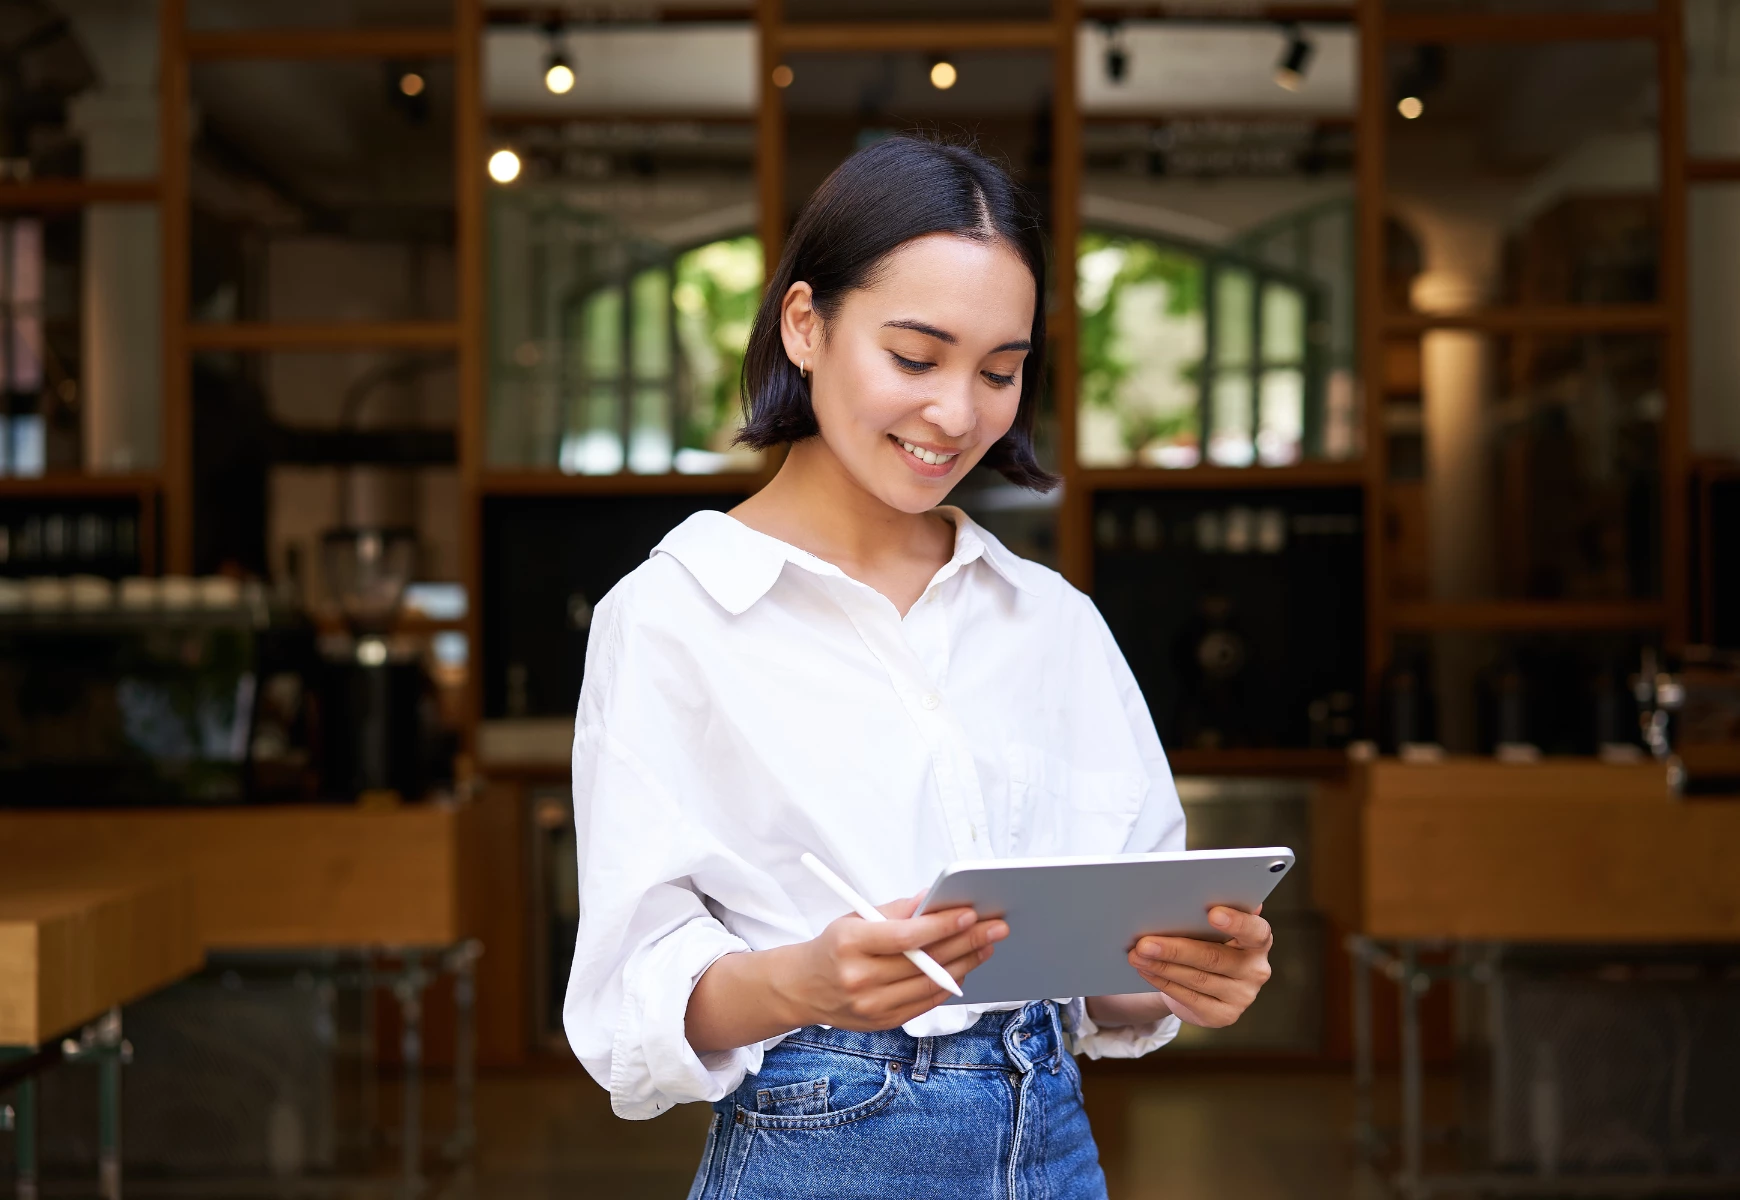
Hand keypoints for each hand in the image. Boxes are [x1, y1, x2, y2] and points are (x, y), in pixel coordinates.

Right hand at [779, 895, 1007, 1031]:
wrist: (802, 988)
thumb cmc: (834, 946)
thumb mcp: (855, 917)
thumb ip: (897, 910)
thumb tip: (933, 898)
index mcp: (850, 944)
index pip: (905, 937)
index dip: (941, 926)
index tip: (970, 913)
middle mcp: (860, 978)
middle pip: (924, 962)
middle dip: (966, 942)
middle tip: (995, 927)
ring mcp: (871, 1005)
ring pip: (930, 985)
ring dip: (965, 964)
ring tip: (986, 945)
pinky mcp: (882, 1022)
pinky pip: (925, 1002)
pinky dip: (948, 984)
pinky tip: (965, 967)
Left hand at [1125, 905, 1273, 1028]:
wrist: (1204, 983)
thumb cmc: (1207, 941)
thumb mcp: (1212, 927)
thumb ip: (1209, 912)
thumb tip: (1191, 892)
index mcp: (1259, 940)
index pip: (1255, 930)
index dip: (1237, 922)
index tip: (1212, 913)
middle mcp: (1256, 969)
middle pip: (1214, 957)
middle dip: (1175, 949)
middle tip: (1144, 942)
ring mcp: (1242, 996)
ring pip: (1197, 979)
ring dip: (1162, 966)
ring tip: (1137, 955)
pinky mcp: (1223, 1015)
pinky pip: (1189, 998)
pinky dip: (1163, 982)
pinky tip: (1145, 971)